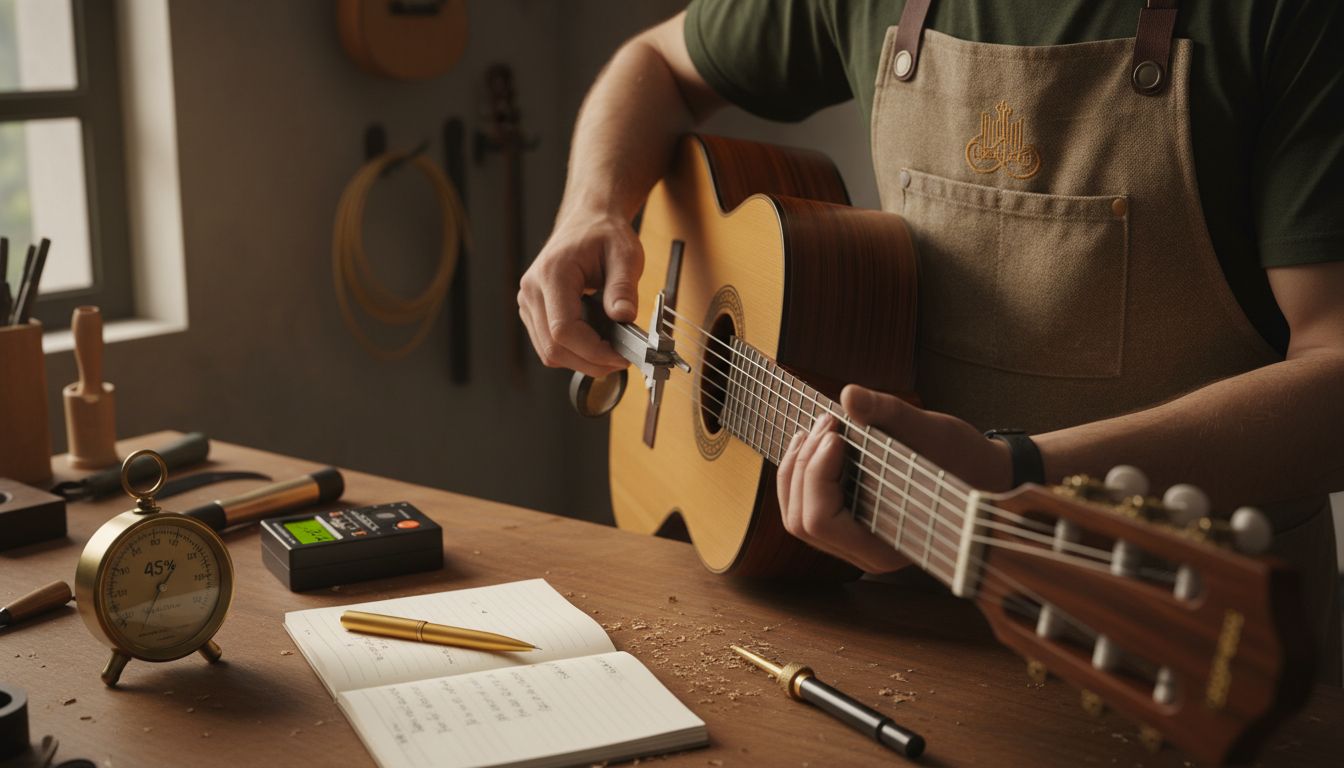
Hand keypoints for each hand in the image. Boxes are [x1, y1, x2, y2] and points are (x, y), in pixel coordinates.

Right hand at [518, 212, 642, 376]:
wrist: (587, 221)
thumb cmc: (605, 235)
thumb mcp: (625, 255)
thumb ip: (623, 287)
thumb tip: (624, 318)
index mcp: (552, 274)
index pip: (563, 330)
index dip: (592, 351)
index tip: (621, 356)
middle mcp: (532, 290)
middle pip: (553, 347)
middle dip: (590, 361)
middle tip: (621, 358)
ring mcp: (528, 302)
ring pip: (549, 352)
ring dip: (582, 360)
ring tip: (611, 349)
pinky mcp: (532, 311)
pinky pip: (548, 345)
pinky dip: (573, 352)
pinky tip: (595, 341)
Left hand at [776, 384, 1013, 572]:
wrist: (983, 474)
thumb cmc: (962, 459)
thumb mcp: (932, 432)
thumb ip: (889, 413)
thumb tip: (849, 394)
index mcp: (883, 546)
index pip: (821, 521)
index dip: (816, 474)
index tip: (837, 432)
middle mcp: (862, 552)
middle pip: (801, 521)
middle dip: (803, 467)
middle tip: (826, 422)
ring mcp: (853, 541)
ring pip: (796, 517)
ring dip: (795, 469)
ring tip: (815, 429)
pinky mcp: (850, 523)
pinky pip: (806, 508)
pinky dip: (800, 474)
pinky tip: (813, 442)